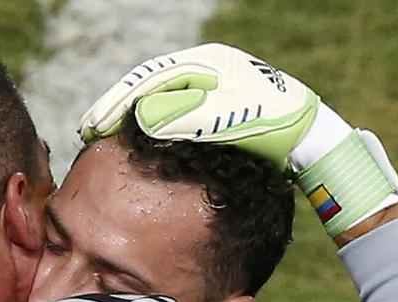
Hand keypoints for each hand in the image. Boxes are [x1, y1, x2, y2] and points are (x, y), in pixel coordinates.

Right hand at [78, 42, 319, 170]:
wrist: (310, 138)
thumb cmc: (273, 127)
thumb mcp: (226, 122)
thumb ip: (184, 118)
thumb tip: (140, 120)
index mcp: (207, 63)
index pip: (150, 81)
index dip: (117, 104)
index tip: (92, 128)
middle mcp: (206, 68)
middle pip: (149, 86)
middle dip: (115, 108)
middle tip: (87, 132)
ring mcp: (210, 86)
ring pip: (158, 99)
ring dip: (129, 118)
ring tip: (101, 137)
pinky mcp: (216, 107)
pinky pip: (172, 111)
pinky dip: (149, 125)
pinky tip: (134, 141)